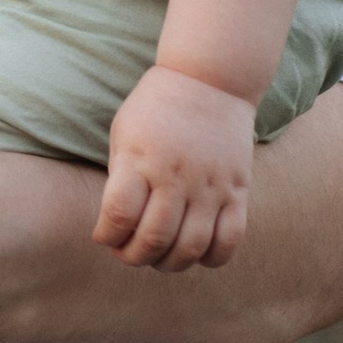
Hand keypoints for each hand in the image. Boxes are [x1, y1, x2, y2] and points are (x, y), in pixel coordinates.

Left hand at [93, 65, 254, 268]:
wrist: (210, 79)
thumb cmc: (156, 108)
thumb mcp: (124, 134)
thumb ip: (121, 179)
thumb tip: (118, 227)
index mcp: (140, 159)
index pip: (119, 215)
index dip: (106, 236)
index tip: (104, 236)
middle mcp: (176, 175)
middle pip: (154, 238)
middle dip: (134, 256)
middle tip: (128, 251)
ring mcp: (210, 185)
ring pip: (191, 247)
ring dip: (169, 263)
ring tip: (159, 256)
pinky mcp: (238, 190)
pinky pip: (229, 240)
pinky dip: (210, 258)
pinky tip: (196, 252)